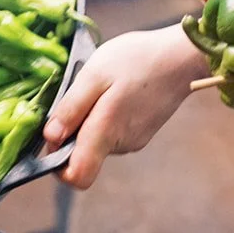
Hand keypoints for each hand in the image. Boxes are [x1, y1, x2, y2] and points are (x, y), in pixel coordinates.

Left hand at [43, 25, 207, 189]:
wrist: (183, 56)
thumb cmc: (138, 60)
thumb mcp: (95, 75)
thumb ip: (71, 108)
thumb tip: (50, 138)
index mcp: (106, 133)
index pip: (78, 176)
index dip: (57, 165)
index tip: (52, 138)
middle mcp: (120, 145)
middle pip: (83, 154)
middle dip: (72, 130)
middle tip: (79, 95)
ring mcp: (134, 140)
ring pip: (98, 141)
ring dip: (90, 119)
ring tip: (101, 88)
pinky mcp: (142, 132)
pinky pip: (113, 132)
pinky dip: (106, 116)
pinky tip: (116, 90)